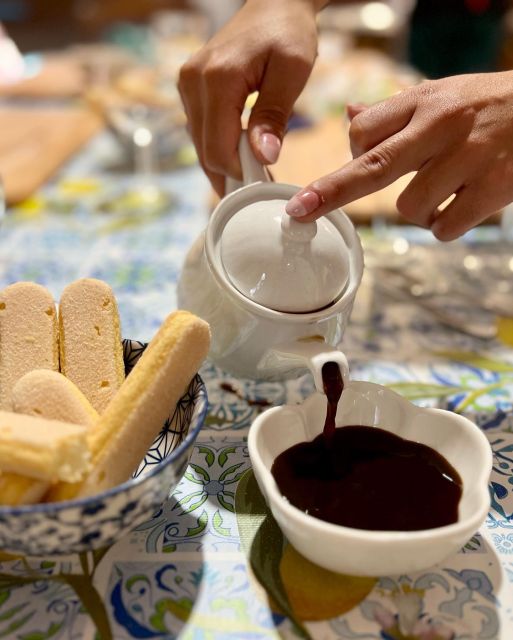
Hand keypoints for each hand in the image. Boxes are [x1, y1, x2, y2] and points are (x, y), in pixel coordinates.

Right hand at [178, 0, 318, 194]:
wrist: (274, 3)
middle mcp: (192, 82)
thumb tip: (263, 157)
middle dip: (232, 174)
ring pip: (200, 145)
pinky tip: (241, 156)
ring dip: (225, 164)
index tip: (265, 184)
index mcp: (217, 79)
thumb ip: (273, 115)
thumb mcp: (291, 71)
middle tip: (261, 186)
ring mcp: (187, 85)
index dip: (239, 174)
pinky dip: (219, 148)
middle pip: (204, 152)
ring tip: (255, 174)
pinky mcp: (190, 89)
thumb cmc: (288, 31)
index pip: (217, 148)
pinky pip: (201, 131)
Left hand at [285, 72, 512, 239]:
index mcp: (424, 101)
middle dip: (330, 192)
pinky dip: (444, 225)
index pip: (363, 131)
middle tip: (300, 211)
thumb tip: (350, 117)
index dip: (353, 153)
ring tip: (444, 190)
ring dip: (418, 210)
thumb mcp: (442, 93)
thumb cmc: (488, 105)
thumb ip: (395, 110)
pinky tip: (461, 204)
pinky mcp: (492, 190)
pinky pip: (444, 228)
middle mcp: (441, 127)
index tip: (353, 163)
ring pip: (409, 207)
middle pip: (372, 167)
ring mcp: (467, 159)